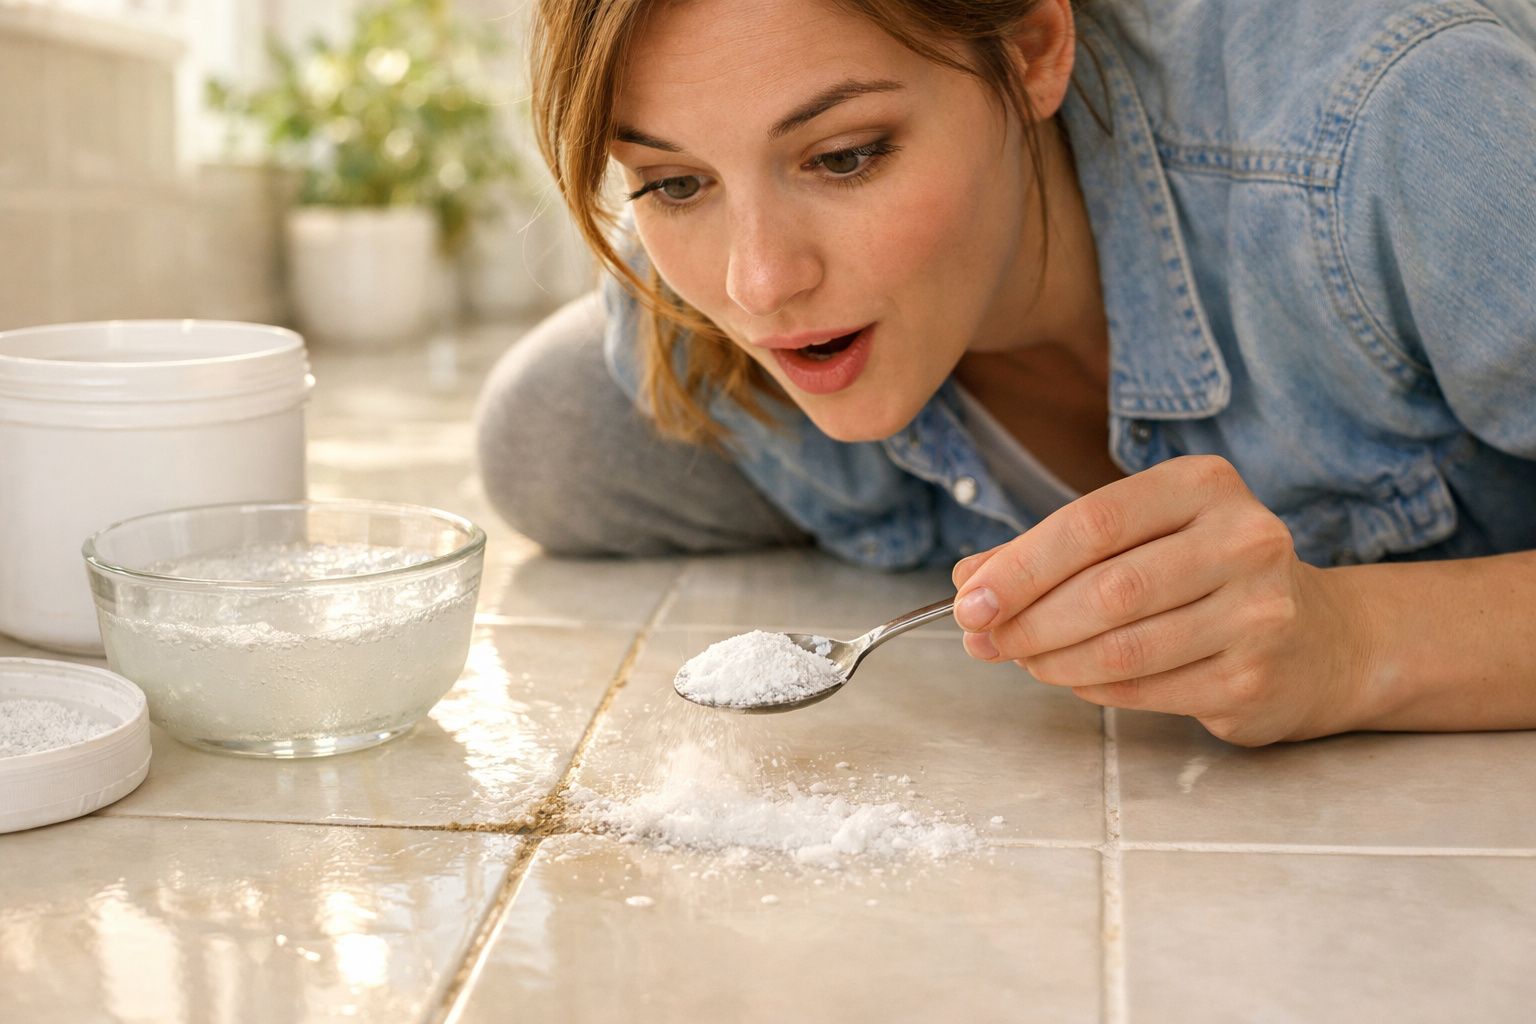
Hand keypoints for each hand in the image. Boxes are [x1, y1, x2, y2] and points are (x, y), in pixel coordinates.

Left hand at [951, 455, 1372, 745]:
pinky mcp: (1254, 677)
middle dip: (1027, 620)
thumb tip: (970, 581)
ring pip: (1123, 646)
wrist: (1319, 640)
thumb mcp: (1140, 538)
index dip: (1021, 565)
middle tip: (980, 638)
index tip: (968, 598)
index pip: (1092, 522)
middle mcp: (1244, 540)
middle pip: (1106, 588)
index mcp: (1205, 485)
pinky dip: (1091, 686)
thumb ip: (1053, 552)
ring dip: (1052, 660)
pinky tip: (1073, 676)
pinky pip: (1144, 688)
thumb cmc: (1205, 576)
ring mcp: (1258, 612)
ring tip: (1021, 659)